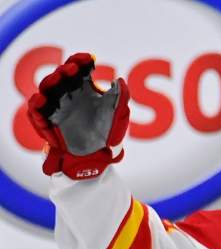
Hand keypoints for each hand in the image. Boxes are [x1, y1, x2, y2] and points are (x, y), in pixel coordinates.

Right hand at [27, 53, 129, 179]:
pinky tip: (42, 100)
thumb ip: (121, 97)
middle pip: (62, 77)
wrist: (99, 155)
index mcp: (84, 88)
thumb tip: (119, 80)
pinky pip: (37, 111)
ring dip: (50, 83)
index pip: (79, 69)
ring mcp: (57, 106)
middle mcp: (68, 94)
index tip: (90, 59)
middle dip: (66, 71)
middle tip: (72, 69)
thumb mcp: (118, 114)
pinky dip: (38, 105)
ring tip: (57, 79)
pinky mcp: (47, 120)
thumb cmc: (108, 131)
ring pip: (47, 90)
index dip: (81, 61)